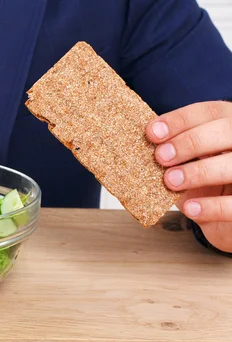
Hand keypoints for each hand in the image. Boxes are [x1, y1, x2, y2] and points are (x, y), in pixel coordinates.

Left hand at [146, 101, 231, 252]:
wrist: (222, 215)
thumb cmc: (202, 182)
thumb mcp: (185, 162)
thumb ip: (170, 151)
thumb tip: (134, 146)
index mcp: (228, 124)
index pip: (209, 112)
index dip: (179, 120)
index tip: (151, 133)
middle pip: (224, 131)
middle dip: (189, 142)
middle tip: (160, 157)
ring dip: (199, 171)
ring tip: (170, 181)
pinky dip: (211, 206)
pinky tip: (190, 209)